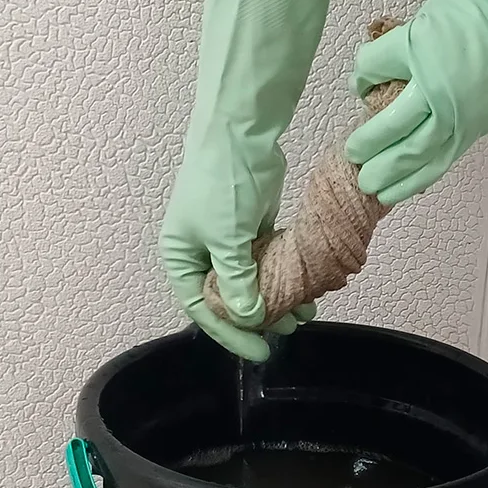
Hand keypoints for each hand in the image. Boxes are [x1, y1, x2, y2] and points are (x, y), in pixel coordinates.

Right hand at [160, 124, 315, 360]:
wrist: (242, 134)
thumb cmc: (223, 185)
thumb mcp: (227, 239)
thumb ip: (237, 282)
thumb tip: (250, 317)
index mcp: (180, 257)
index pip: (203, 309)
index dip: (232, 333)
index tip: (261, 352)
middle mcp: (201, 253)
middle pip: (230, 298)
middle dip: (260, 317)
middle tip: (288, 333)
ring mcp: (229, 240)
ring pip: (254, 280)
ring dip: (278, 298)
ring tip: (305, 314)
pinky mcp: (253, 227)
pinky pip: (269, 262)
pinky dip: (285, 275)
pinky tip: (307, 289)